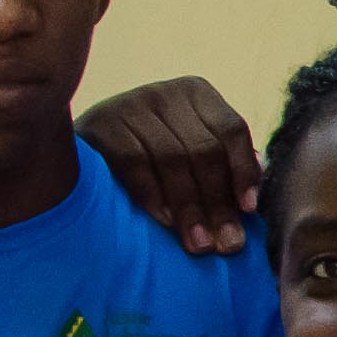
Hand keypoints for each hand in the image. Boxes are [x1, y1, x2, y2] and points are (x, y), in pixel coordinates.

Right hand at [78, 79, 262, 254]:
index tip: (249, 211)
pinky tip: (166, 222)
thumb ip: (223, 163)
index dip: (243, 171)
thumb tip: (254, 194)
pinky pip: (135, 164)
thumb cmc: (150, 151)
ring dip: (189, 208)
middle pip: (204, 149)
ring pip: (173, 159)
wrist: (81, 147)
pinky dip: (154, 196)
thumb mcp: (189, 147)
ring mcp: (131, 104)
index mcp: (197, 94)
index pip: (232, 130)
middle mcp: (166, 93)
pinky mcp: (103, 124)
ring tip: (200, 243)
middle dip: (218, 202)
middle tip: (227, 244)